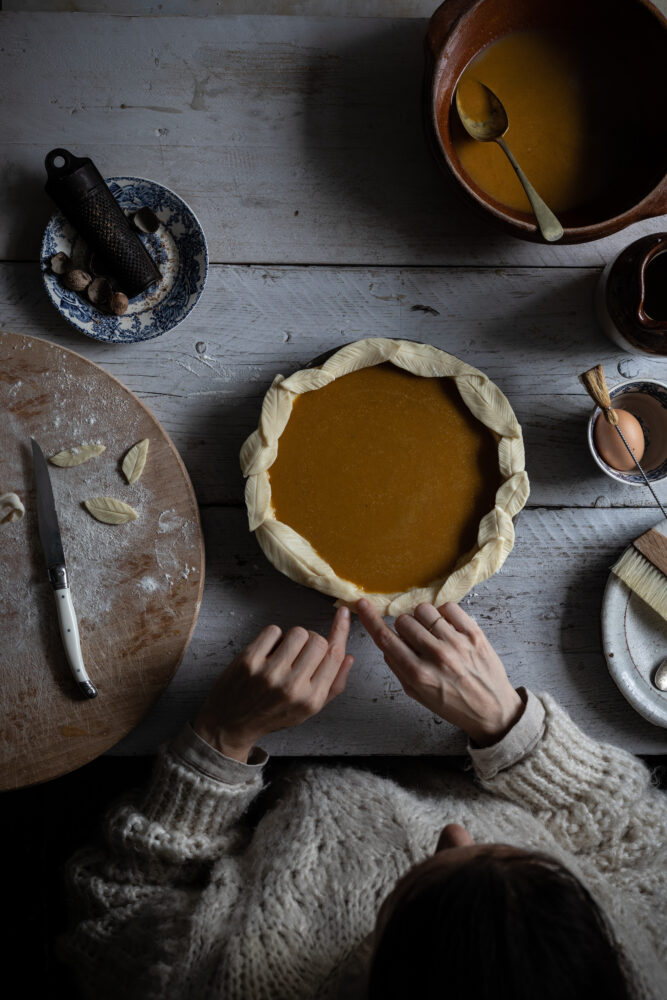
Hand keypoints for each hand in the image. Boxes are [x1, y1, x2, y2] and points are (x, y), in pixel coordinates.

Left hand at [193, 607, 353, 761]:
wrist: (230, 724)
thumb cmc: (272, 715)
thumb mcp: (307, 710)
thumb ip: (333, 685)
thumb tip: (348, 657)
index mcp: (311, 699)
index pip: (334, 655)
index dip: (340, 631)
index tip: (342, 614)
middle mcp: (292, 686)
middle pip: (318, 640)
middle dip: (312, 642)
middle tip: (299, 655)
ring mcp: (269, 672)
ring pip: (298, 632)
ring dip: (293, 638)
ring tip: (283, 655)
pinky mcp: (249, 660)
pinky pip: (274, 630)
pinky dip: (273, 637)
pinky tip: (267, 653)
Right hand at [357, 599, 523, 746]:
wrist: (493, 711)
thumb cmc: (454, 705)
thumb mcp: (418, 695)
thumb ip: (399, 668)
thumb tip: (387, 643)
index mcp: (419, 675)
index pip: (386, 639)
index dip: (370, 619)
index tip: (362, 605)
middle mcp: (437, 657)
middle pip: (404, 621)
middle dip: (404, 628)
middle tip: (415, 639)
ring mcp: (457, 643)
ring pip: (424, 611)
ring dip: (423, 619)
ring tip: (432, 633)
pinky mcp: (474, 633)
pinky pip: (448, 607)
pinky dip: (443, 614)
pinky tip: (447, 628)